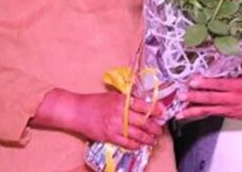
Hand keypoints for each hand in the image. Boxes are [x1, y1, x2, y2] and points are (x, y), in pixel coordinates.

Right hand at [33, 89, 163, 149]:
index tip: (163, 113)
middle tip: (160, 130)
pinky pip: (126, 143)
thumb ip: (126, 100)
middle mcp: (120, 112)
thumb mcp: (113, 96)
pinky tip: (140, 145)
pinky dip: (135, 145)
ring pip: (136, 134)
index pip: (144, 105)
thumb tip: (141, 104)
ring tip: (153, 140)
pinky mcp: (109, 136)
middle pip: (143, 121)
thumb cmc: (95, 101)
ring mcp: (115, 125)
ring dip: (147, 138)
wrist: (77, 111)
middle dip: (154, 127)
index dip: (155, 110)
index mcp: (122, 100)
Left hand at [176, 70, 241, 121]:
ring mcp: (228, 108)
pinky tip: (186, 113)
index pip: (220, 84)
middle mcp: (232, 98)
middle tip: (182, 94)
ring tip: (179, 108)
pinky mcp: (226, 114)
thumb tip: (221, 59)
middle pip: (211, 97)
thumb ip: (235, 68)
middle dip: (195, 96)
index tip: (194, 80)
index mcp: (239, 86)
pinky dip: (197, 113)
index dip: (207, 83)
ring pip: (208, 109)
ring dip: (192, 108)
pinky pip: (210, 113)